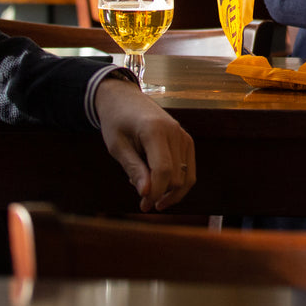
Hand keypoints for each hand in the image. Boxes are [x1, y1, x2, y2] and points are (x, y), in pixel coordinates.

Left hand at [94, 75, 196, 211]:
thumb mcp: (117, 146)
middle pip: (176, 176)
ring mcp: (183, 135)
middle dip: (160, 194)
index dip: (155, 193)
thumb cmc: (116, 121)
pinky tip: (158, 183)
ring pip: (186, 176)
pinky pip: (189, 169)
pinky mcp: (186, 139)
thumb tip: (146, 193)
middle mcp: (175, 131)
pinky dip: (177, 181)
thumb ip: (133, 169)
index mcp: (155, 130)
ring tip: (149, 193)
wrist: (124, 98)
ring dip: (170, 191)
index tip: (143, 207)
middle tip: (140, 201)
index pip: (163, 170)